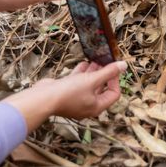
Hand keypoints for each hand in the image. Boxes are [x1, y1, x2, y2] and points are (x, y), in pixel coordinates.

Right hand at [5, 60, 126, 131]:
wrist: (42, 99)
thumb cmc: (68, 93)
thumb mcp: (92, 80)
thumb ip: (108, 72)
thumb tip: (124, 65)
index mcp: (96, 107)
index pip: (113, 94)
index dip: (115, 80)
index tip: (114, 68)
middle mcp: (87, 105)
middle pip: (101, 88)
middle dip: (104, 74)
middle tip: (106, 61)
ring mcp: (76, 100)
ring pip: (89, 84)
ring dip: (93, 72)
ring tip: (97, 59)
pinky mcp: (66, 94)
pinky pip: (78, 83)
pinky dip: (82, 73)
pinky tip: (84, 62)